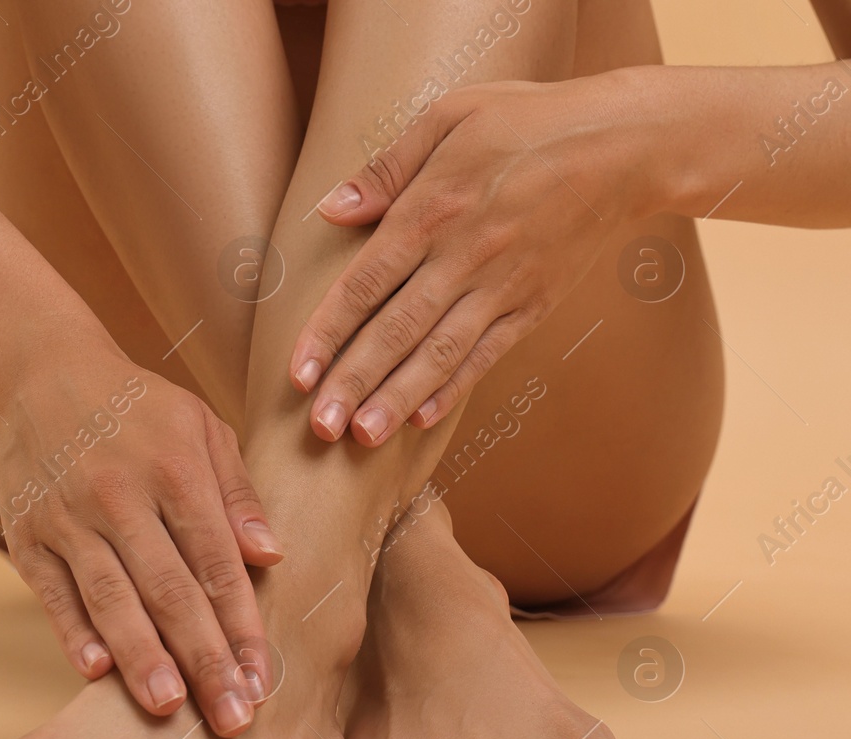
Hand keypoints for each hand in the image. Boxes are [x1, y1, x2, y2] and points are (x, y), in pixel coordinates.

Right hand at [0, 355, 282, 736]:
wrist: (38, 372)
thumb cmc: (135, 406)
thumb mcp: (200, 427)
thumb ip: (236, 494)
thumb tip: (272, 556)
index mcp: (175, 469)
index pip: (217, 561)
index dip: (243, 625)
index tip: (264, 678)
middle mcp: (121, 495)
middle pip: (170, 590)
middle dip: (205, 659)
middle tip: (233, 718)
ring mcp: (69, 516)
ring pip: (111, 598)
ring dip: (143, 656)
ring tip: (171, 707)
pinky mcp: (28, 533)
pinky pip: (52, 592)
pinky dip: (74, 632)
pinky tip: (96, 674)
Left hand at [290, 72, 648, 444]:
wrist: (626, 145)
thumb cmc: (527, 121)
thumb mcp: (450, 116)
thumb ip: (387, 168)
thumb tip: (330, 209)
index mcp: (431, 210)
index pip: (364, 284)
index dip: (327, 333)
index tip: (297, 375)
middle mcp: (464, 256)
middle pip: (396, 330)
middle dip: (354, 383)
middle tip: (319, 430)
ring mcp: (502, 285)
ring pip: (440, 353)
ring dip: (397, 399)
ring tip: (362, 438)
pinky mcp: (535, 303)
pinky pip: (488, 353)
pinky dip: (454, 387)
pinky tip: (422, 419)